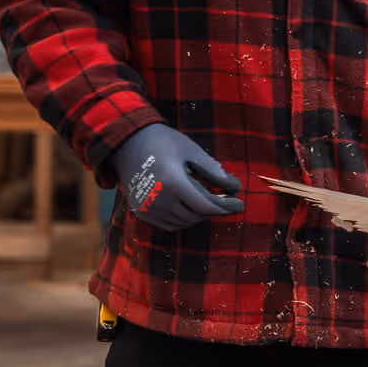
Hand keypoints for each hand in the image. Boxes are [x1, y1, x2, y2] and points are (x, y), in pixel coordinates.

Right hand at [106, 124, 244, 232]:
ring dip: (200, 214)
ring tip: (210, 201)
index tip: (240, 204)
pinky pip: (169, 224)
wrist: (127, 143)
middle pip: (196, 215)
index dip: (225, 207)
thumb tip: (232, 186)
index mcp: (173, 183)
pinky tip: (192, 208)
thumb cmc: (162, 142)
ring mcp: (148, 208)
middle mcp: (159, 200)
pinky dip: (184, 220)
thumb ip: (212, 170)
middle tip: (227, 199)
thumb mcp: (191, 150)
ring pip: (184, 222)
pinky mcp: (141, 211)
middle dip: (215, 209)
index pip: (205, 206)